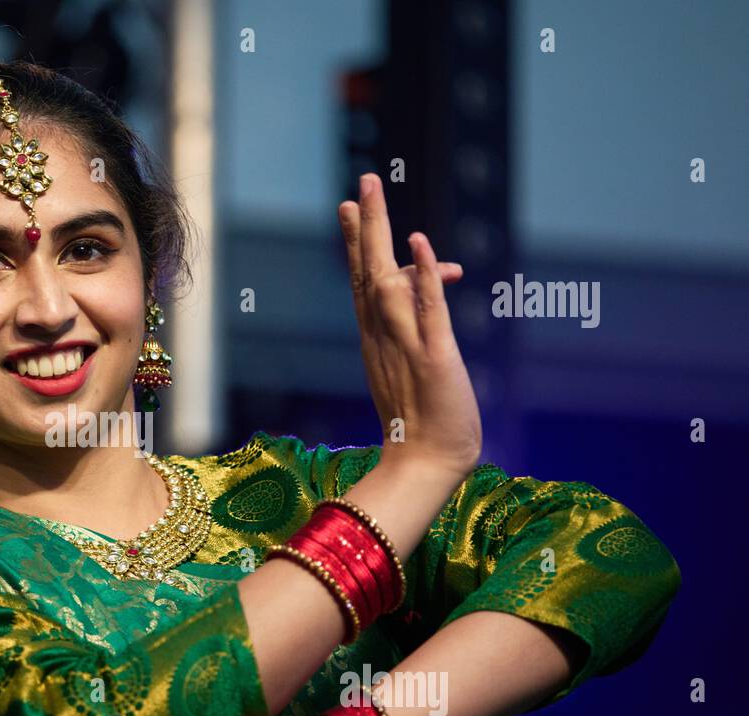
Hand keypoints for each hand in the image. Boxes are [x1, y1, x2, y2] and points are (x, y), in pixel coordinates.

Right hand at [340, 173, 482, 483]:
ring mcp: (404, 344)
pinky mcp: (432, 357)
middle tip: (360, 183)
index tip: (350, 208)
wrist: (426, 464)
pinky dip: (424, 275)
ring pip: (386, 280)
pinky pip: (426, 310)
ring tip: (372, 194)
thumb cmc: (423, 422)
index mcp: (376, 339)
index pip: (363, 282)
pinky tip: (421, 242)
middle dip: (364, 226)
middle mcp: (382, 336)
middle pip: (366, 271)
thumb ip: (414, 334)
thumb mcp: (412, 368)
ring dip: (379, 235)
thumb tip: (419, 311)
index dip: (356, 243)